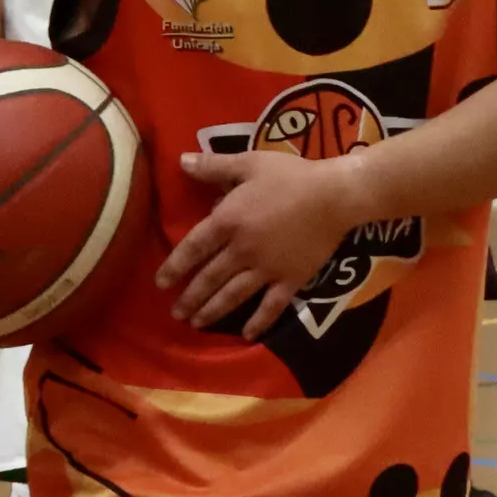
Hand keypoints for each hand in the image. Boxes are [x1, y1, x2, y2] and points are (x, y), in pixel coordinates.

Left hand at [155, 148, 366, 339]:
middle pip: (210, 278)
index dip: (174, 267)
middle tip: (176, 312)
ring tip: (197, 323)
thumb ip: (214, 166)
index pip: (193, 249)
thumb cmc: (291, 176)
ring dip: (213, 311)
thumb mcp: (249, 162)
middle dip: (190, 298)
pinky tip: (248, 336)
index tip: (161, 283)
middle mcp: (242, 251)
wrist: (335, 196)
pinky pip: (272, 306)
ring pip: (233, 295)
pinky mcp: (291, 279)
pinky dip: (259, 322)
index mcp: (228, 221)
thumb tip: (181, 161)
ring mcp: (267, 269)